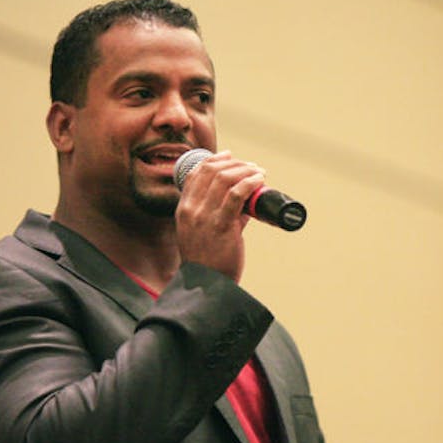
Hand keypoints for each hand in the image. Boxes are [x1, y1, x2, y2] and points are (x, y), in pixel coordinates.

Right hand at [176, 151, 264, 281]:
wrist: (207, 286)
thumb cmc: (209, 262)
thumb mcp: (204, 233)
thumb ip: (222, 214)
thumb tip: (246, 200)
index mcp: (184, 210)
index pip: (194, 173)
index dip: (213, 160)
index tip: (229, 156)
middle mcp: (191, 210)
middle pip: (211, 171)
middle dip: (234, 163)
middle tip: (251, 166)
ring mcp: (204, 217)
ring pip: (224, 179)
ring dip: (245, 170)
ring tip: (258, 172)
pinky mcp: (221, 225)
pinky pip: (235, 195)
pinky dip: (249, 182)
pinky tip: (258, 179)